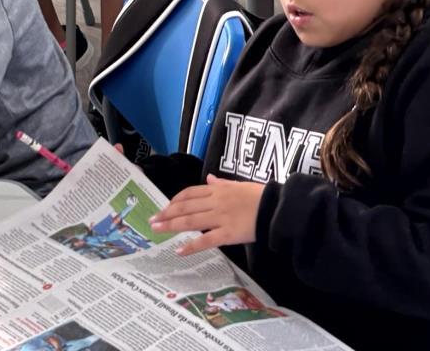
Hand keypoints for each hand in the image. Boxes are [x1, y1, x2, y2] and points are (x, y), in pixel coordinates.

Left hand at [151, 175, 265, 254]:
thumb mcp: (240, 185)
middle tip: (152, 220)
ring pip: (191, 221)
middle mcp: (216, 202)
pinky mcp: (228, 233)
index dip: (174, 201)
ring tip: (157, 230)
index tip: (164, 207)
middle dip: (166, 213)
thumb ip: (222, 184)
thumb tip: (209, 178)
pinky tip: (180, 250)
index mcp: (218, 191)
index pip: (190, 193)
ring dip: (171, 226)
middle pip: (185, 207)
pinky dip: (192, 245)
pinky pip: (206, 240)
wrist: (277, 208)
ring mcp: (221, 218)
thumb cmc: (261, 196)